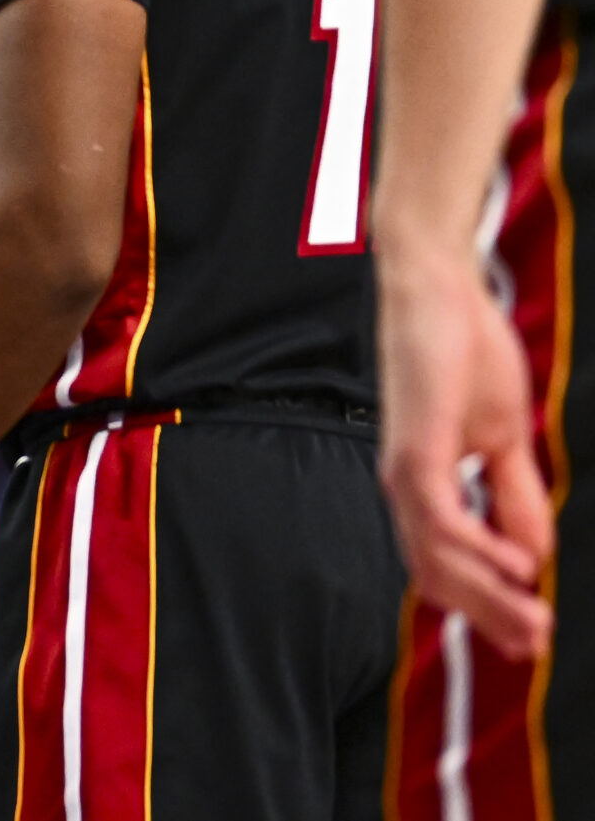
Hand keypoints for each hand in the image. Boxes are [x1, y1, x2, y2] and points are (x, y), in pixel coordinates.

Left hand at [376, 249, 555, 658]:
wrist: (438, 292)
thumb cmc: (465, 355)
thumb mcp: (502, 439)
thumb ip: (512, 495)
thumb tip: (534, 553)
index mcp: (423, 488)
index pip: (445, 566)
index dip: (484, 607)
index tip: (527, 641)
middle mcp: (405, 486)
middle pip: (438, 574)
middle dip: (488, 616)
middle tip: (534, 648)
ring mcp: (406, 467)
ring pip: (437, 555)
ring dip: (488, 594)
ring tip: (533, 620)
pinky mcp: (417, 444)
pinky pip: (441, 514)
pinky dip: (476, 548)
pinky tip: (516, 566)